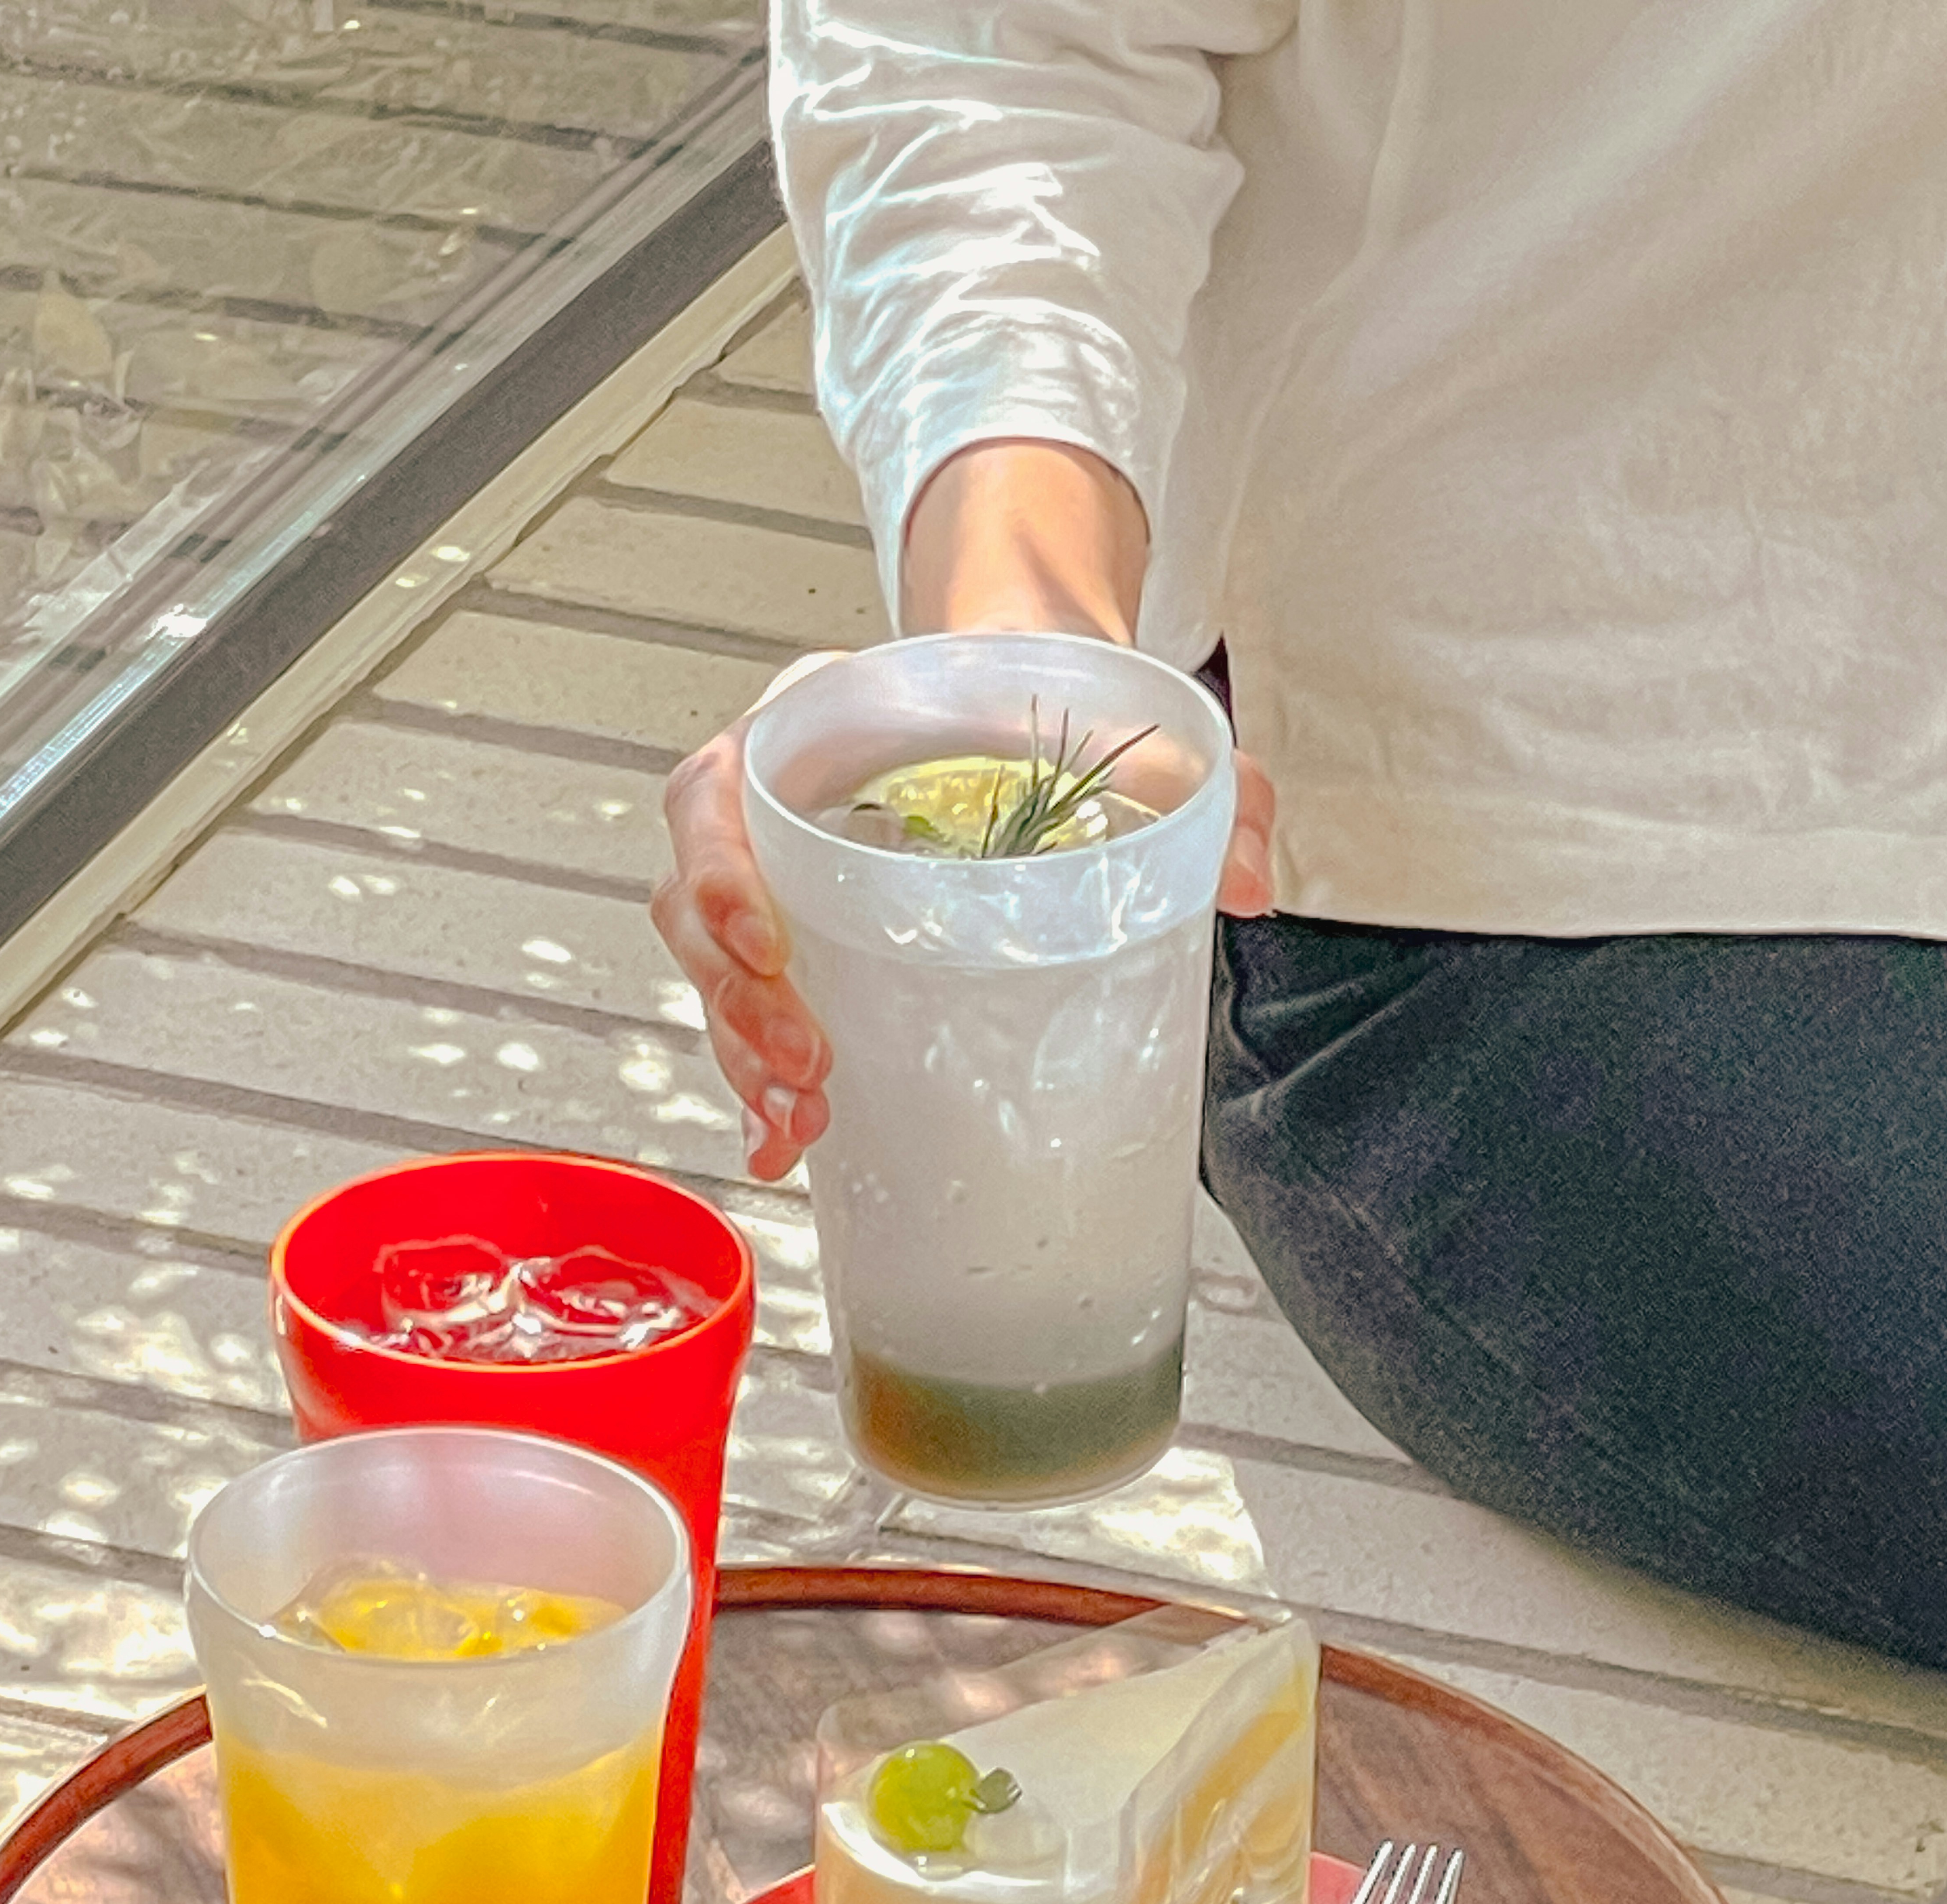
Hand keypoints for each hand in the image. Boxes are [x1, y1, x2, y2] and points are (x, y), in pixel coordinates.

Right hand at [652, 443, 1276, 1183]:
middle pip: (699, 907)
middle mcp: (778, 809)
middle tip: (809, 1068)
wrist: (1038, 715)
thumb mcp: (1135, 738)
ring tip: (803, 1122)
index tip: (768, 941)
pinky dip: (761, 1092)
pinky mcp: (808, 959)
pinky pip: (751, 1024)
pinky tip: (789, 1146)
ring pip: (715, 978)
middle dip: (738, 1002)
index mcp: (817, 729)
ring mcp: (783, 889)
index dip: (718, 869)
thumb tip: (1247, 881)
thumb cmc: (1053, 718)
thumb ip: (1208, 789)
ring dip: (744, 1060)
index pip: (719, 792)